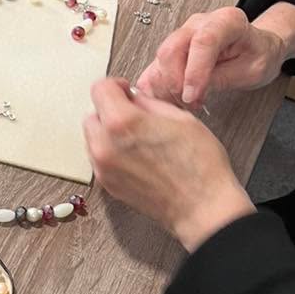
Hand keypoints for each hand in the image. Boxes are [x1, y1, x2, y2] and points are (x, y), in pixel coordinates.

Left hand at [84, 78, 254, 251]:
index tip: (126, 92)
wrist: (202, 207)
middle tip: (136, 116)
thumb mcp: (179, 117)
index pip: (99, 89)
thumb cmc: (199, 165)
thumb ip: (147, 103)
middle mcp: (105, 145)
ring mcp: (103, 167)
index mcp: (122, 122)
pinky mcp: (107, 184)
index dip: (116, 86)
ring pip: (93, 138)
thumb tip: (133, 98)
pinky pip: (99, 158)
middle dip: (111, 111)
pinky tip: (137, 156)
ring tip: (138, 139)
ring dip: (108, 133)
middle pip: (92, 114)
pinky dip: (111, 152)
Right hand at [136, 6, 287, 107]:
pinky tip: (170, 99)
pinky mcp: (172, 49)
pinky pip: (155, 68)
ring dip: (167, 87)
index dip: (194, 71)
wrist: (256, 49)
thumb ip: (221, 78)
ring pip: (159, 60)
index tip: (192, 95)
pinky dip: (158, 87)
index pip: (203, 41)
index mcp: (227, 21)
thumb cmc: (257, 56)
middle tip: (189, 102)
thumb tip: (192, 91)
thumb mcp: (252, 71)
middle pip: (171, 49)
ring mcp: (182, 34)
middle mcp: (199, 24)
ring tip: (186, 102)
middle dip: (175, 82)